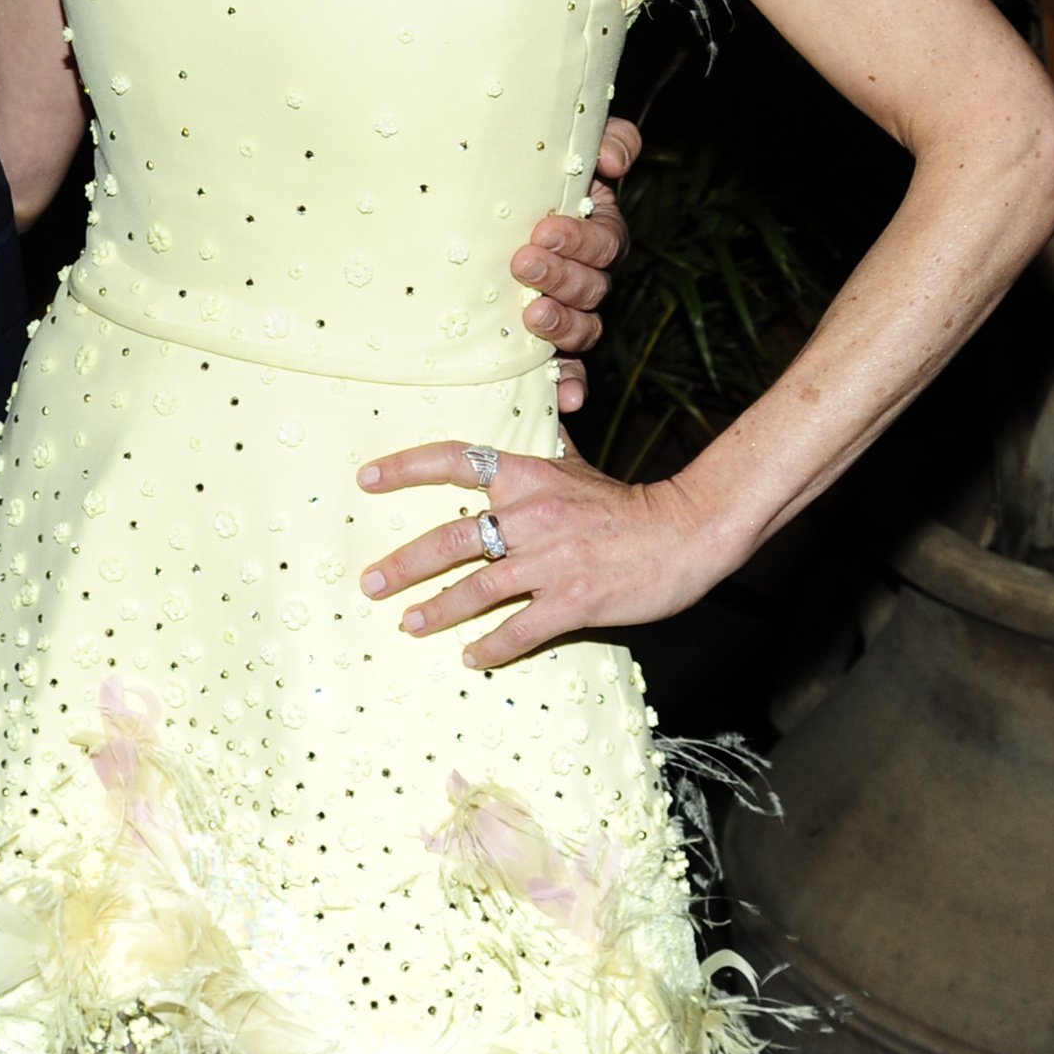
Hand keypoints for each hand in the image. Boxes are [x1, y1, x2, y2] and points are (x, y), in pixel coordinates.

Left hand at [351, 439, 736, 670]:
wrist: (686, 533)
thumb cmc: (626, 504)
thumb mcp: (578, 464)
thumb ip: (545, 441)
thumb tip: (536, 397)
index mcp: (529, 476)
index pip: (456, 460)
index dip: (406, 468)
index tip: (366, 480)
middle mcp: (533, 516)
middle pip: (452, 538)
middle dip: (404, 564)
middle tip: (370, 583)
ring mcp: (552, 562)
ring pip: (477, 589)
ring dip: (436, 611)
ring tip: (407, 623)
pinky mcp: (574, 602)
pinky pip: (520, 629)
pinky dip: (491, 646)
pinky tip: (470, 656)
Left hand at [516, 114, 638, 413]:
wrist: (465, 212)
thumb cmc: (515, 178)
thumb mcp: (551, 150)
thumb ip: (600, 141)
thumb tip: (613, 156)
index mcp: (593, 232)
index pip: (605, 240)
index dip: (581, 238)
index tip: (544, 230)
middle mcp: (586, 275)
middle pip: (594, 284)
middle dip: (562, 275)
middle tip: (523, 263)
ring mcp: (568, 313)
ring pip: (585, 327)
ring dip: (563, 325)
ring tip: (531, 318)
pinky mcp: (546, 346)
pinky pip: (569, 370)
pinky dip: (571, 383)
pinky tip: (567, 399)